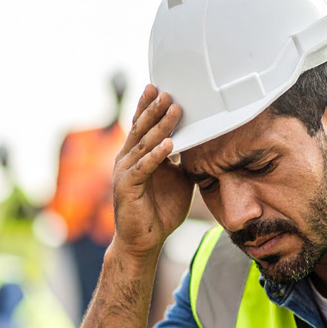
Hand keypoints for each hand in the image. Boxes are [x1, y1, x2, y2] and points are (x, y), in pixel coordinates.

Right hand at [111, 84, 191, 258]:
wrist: (144, 241)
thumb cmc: (160, 209)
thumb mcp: (178, 178)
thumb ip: (184, 159)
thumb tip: (202, 141)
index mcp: (136, 155)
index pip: (141, 125)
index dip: (148, 106)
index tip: (159, 87)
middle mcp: (126, 159)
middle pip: (141, 128)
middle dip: (154, 108)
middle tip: (168, 91)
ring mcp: (124, 172)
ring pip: (143, 144)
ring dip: (159, 126)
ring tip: (173, 110)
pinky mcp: (127, 188)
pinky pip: (143, 168)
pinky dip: (156, 156)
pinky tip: (169, 145)